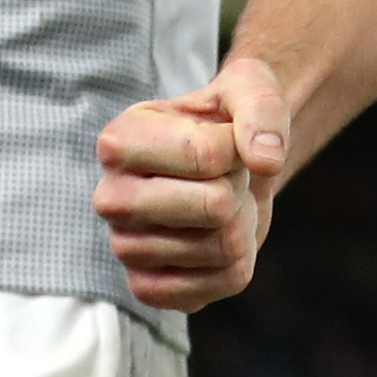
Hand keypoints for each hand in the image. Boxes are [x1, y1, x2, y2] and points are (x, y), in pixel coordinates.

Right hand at [93, 54, 293, 311]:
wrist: (227, 165)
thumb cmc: (227, 121)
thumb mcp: (249, 88)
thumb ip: (261, 108)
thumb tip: (266, 159)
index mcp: (118, 141)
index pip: (205, 156)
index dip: (236, 147)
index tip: (223, 139)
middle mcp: (110, 198)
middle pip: (214, 207)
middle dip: (238, 186)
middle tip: (223, 175)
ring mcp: (125, 248)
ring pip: (223, 246)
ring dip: (241, 222)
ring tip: (219, 202)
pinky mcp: (148, 288)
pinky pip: (223, 282)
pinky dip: (239, 260)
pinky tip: (216, 237)